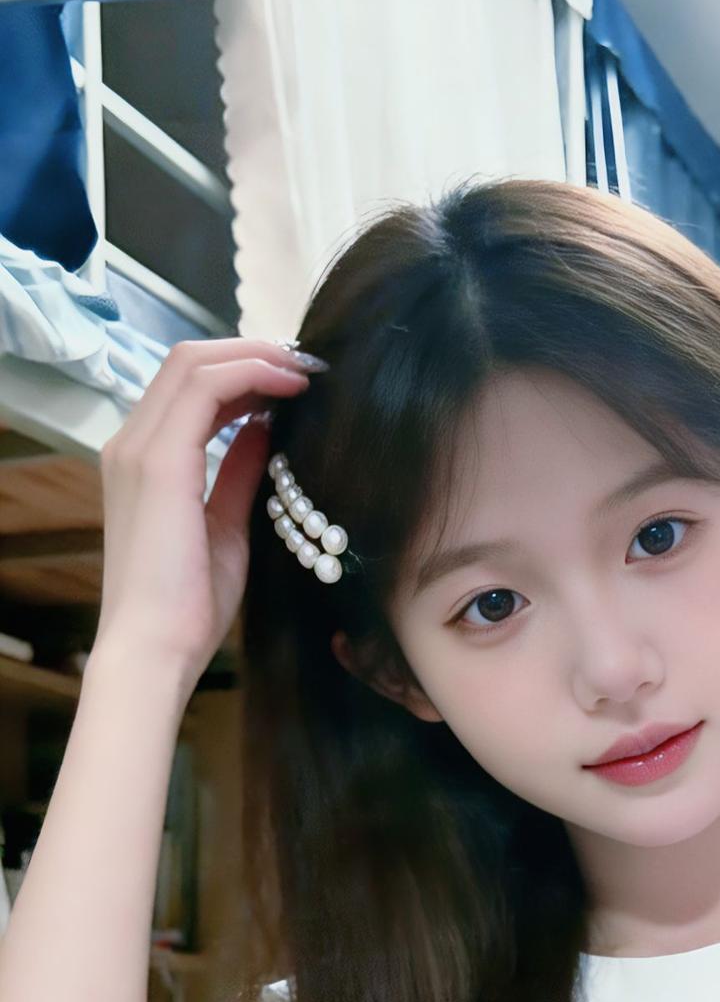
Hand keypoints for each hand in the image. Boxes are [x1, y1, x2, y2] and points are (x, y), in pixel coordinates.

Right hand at [95, 336, 323, 687]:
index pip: (189, 387)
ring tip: (306, 370)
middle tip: (307, 365)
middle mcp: (131, 444)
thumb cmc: (188, 606)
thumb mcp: (226, 526)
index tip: (296, 383)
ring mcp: (138, 448)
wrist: (156, 649)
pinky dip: (252, 376)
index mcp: (143, 460)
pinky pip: (206, 389)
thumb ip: (238, 473)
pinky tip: (292, 389)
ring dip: (255, 356)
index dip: (243, 371)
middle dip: (252, 352)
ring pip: (194, 362)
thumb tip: (267, 430)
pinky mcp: (157, 461)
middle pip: (189, 361)